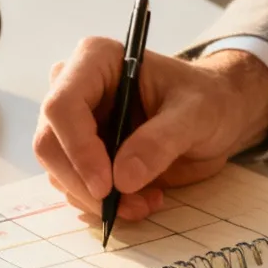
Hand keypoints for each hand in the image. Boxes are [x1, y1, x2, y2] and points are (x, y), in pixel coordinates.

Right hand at [35, 43, 267, 222]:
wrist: (217, 116)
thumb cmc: (208, 100)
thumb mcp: (196, 114)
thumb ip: (161, 141)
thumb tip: (122, 178)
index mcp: (95, 61)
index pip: (62, 106)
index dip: (78, 149)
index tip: (107, 186)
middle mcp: (75, 88)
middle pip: (50, 143)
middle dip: (84, 184)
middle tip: (127, 207)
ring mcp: (75, 124)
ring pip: (59, 171)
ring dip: (97, 199)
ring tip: (146, 202)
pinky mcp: (83, 154)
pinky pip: (75, 186)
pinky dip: (104, 204)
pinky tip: (141, 200)